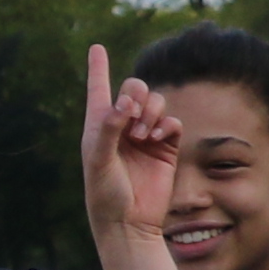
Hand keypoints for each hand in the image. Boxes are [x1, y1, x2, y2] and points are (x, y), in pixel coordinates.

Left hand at [81, 45, 185, 250]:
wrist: (130, 222)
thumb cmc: (105, 193)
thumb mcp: (99, 160)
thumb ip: (109, 129)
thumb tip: (124, 102)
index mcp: (99, 126)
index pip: (98, 90)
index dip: (97, 68)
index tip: (96, 47)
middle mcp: (123, 127)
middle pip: (135, 89)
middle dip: (137, 94)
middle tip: (131, 116)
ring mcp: (146, 136)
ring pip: (156, 102)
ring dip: (152, 111)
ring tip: (144, 135)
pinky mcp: (166, 148)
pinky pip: (172, 122)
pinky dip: (167, 123)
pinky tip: (158, 137)